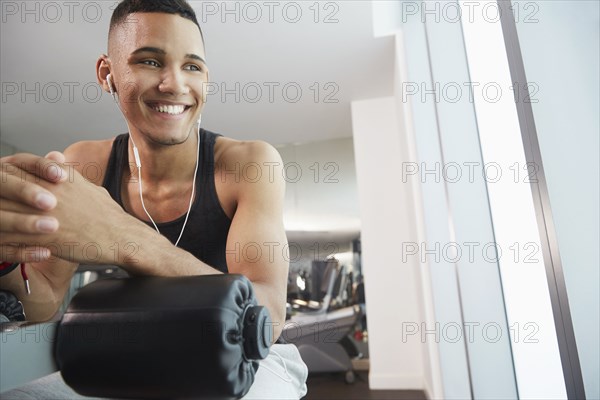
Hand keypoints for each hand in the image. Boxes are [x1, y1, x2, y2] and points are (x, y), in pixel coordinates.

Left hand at [1, 153, 133, 264]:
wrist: (121, 238)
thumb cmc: (107, 216)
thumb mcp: (88, 186)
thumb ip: (65, 173)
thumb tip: (54, 157)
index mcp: (59, 178)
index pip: (18, 166)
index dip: (4, 171)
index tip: (1, 177)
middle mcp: (50, 192)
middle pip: (5, 185)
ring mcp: (46, 214)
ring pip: (4, 210)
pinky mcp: (44, 237)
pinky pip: (12, 237)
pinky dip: (2, 238)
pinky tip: (0, 240)